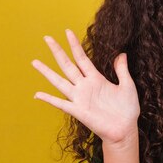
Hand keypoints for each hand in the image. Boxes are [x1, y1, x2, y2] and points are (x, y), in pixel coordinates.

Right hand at [32, 29, 139, 146]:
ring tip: (35, 62)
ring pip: (60, 81)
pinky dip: (49, 99)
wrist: (125, 130)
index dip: (75, 45)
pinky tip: (37, 94)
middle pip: (68, 65)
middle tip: (47, 38)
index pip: (82, 58)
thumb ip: (122, 70)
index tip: (67, 32)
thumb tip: (121, 53)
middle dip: (57, 51)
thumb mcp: (127, 86)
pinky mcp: (78, 111)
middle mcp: (85, 86)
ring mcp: (80, 98)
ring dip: (47, 72)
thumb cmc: (127, 109)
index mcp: (96, 78)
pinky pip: (61, 104)